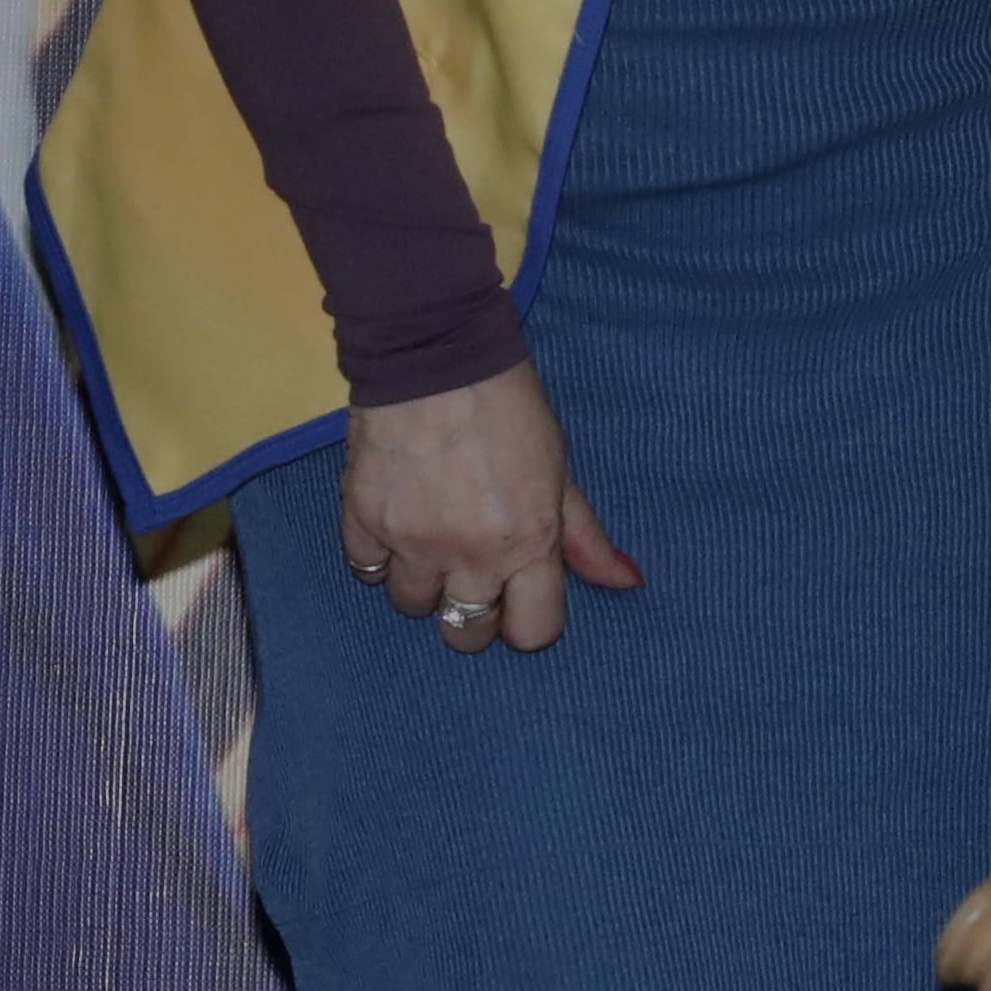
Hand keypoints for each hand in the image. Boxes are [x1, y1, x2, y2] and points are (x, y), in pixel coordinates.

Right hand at [336, 362, 639, 652]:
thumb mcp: (560, 469)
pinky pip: (364, 570)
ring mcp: (411, 541)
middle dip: (472, 614)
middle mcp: (469, 554)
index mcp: (528, 543)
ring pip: (411, 605)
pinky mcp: (363, 518)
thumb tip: (627, 582)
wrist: (436, 355)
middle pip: (465, 634)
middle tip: (471, 571)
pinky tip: (395, 525)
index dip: (526, 620)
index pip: (532, 633)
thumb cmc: (510, 407)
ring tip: (431, 538)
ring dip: (423, 581)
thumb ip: (583, 535)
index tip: (518, 594)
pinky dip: (378, 557)